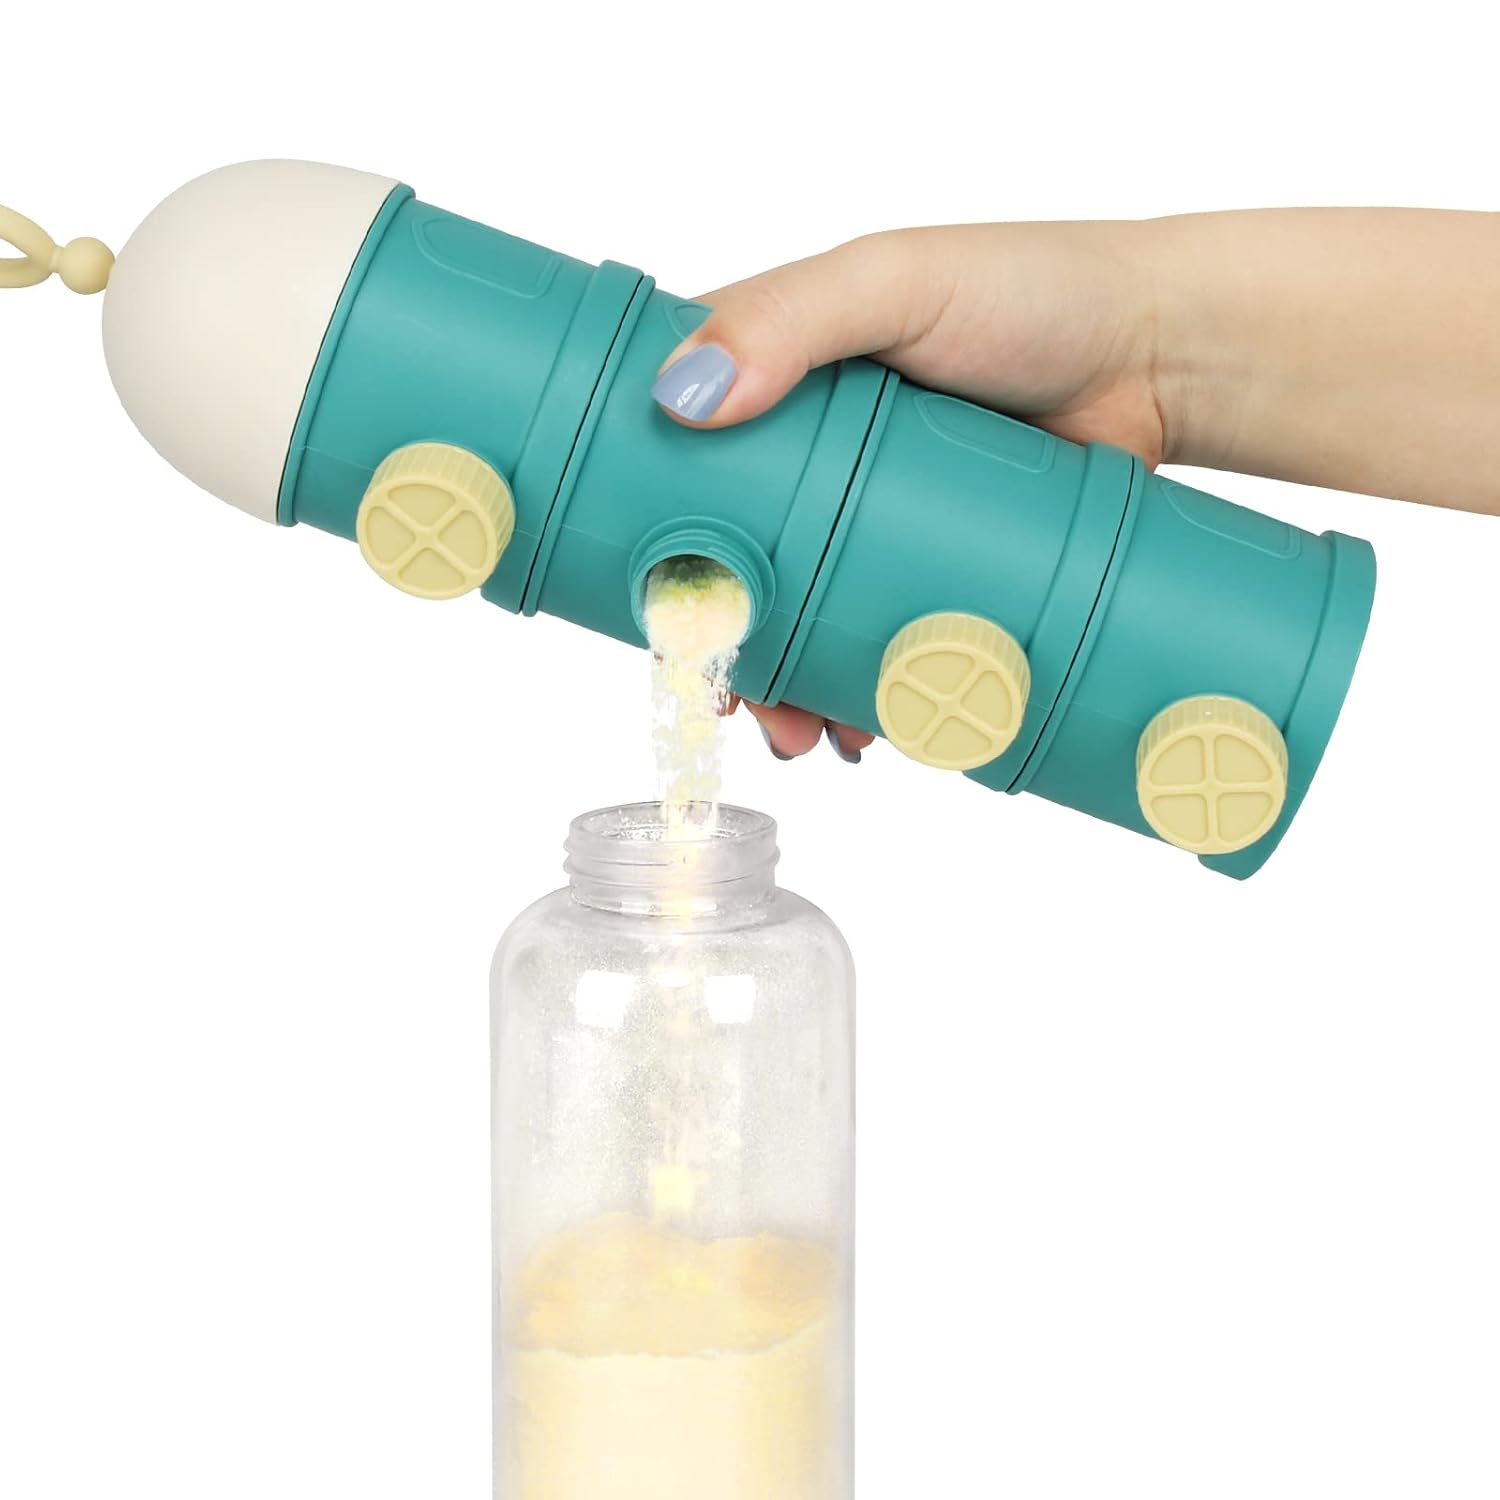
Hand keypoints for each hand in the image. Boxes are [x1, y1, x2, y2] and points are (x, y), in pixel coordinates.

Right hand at [650, 222, 1164, 759]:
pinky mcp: (930, 564)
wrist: (1164, 357)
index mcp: (775, 373)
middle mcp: (809, 453)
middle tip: (735, 702)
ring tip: (813, 737)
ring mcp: (870, 517)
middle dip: (725, 646)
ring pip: (803, 618)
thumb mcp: (897, 280)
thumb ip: (791, 320)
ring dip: (791, 688)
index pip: (674, 459)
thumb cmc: (1032, 288)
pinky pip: (877, 637)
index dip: (652, 538)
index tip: (653, 611)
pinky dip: (863, 689)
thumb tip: (683, 398)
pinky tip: (868, 724)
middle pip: (734, 564)